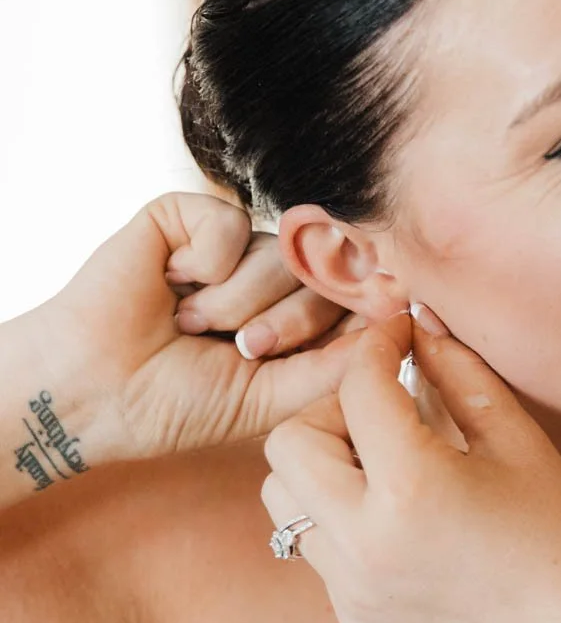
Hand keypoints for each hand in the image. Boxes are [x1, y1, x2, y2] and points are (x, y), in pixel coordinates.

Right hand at [41, 191, 364, 462]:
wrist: (98, 393)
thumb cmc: (179, 405)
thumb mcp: (275, 398)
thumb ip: (340, 365)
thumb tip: (401, 323)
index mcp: (297, 319)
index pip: (355, 298)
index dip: (349, 316)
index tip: (324, 349)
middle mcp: (273, 278)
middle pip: (326, 272)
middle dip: (291, 320)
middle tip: (243, 349)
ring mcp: (234, 246)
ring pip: (281, 250)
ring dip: (238, 301)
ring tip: (191, 326)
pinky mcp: (189, 218)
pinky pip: (231, 222)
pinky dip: (204, 265)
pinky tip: (171, 285)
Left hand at [259, 317, 560, 622]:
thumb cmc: (555, 531)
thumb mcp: (516, 439)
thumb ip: (457, 372)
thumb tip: (415, 326)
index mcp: (411, 487)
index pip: (357, 388)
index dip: (377, 346)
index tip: (398, 336)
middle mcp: (363, 541)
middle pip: (287, 442)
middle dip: (329, 412)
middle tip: (384, 415)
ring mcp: (349, 585)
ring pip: (282, 497)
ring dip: (320, 468)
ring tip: (382, 468)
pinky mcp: (348, 613)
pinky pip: (313, 545)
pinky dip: (341, 518)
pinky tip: (399, 522)